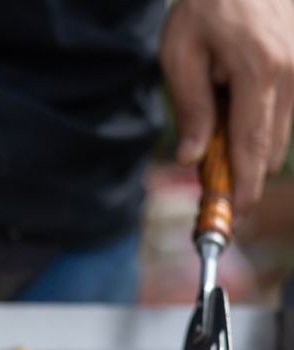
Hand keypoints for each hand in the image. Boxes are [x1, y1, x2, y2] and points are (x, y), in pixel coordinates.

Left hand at [161, 0, 293, 212]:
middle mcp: (293, 70)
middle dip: (243, 171)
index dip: (244, 185)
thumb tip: (190, 158)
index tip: (234, 215)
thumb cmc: (204, 5)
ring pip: (280, 132)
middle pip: (271, 146)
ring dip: (249, 146)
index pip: (253, 144)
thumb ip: (190, 108)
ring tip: (214, 136)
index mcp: (260, 70)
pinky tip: (231, 111)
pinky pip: (284, 111)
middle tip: (210, 182)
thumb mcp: (181, 54)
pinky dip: (259, 124)